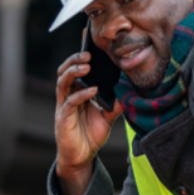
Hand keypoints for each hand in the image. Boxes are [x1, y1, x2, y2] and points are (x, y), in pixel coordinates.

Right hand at [54, 51, 122, 194]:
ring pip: (62, 82)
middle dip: (74, 59)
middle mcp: (67, 95)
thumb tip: (130, 88)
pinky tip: (92, 90)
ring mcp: (63, 106)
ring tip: (86, 66)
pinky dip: (81, 94)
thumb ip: (116, 102)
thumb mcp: (108, 115)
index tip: (87, 37)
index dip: (79, 52)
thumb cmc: (90, 134)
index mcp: (76, 91)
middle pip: (64, 70)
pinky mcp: (63, 118)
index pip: (75, 68)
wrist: (82, 157)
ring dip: (73, 71)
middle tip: (88, 54)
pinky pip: (70, 102)